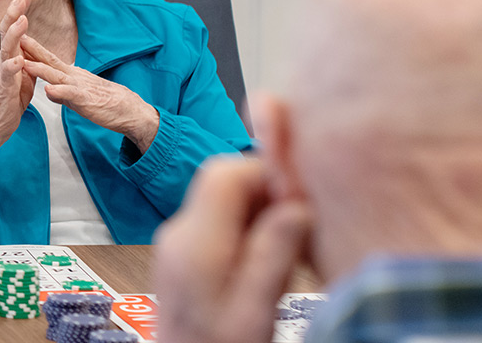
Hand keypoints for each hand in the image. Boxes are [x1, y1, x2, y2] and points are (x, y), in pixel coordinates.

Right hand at [0, 0, 35, 187]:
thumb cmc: (7, 102)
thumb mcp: (22, 77)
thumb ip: (26, 61)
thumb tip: (32, 47)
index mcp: (9, 58)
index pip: (13, 30)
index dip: (19, 12)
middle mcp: (3, 62)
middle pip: (7, 33)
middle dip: (14, 14)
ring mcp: (1, 75)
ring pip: (6, 50)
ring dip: (14, 35)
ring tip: (21, 20)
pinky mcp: (2, 90)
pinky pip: (6, 77)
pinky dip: (12, 67)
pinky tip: (17, 60)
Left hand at [19, 33, 161, 150]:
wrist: (129, 110)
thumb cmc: (105, 102)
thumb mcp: (78, 97)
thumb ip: (62, 93)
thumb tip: (48, 90)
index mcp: (72, 75)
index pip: (49, 60)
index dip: (33, 50)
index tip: (17, 39)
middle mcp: (74, 77)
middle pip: (50, 61)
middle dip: (33, 50)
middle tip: (16, 37)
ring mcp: (81, 87)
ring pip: (58, 76)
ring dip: (41, 69)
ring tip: (25, 62)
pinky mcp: (87, 101)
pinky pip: (72, 96)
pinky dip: (60, 92)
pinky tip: (49, 90)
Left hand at [154, 157, 311, 342]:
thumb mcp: (255, 309)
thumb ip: (273, 255)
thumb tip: (297, 205)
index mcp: (195, 243)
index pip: (224, 173)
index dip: (267, 172)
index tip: (303, 196)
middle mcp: (179, 234)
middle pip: (226, 185)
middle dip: (270, 198)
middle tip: (302, 235)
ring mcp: (178, 244)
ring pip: (227, 204)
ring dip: (264, 220)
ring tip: (287, 264)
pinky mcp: (185, 257)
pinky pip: (222, 227)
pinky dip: (251, 237)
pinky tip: (268, 274)